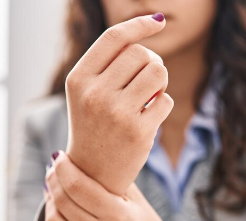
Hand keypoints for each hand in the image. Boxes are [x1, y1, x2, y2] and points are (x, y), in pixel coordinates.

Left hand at [44, 151, 194, 220]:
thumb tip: (84, 156)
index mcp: (117, 216)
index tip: (59, 156)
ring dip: (50, 201)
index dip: (63, 168)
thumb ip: (112, 179)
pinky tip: (58, 211)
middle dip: (53, 180)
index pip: (78, 187)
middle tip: (53, 169)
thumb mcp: (136, 200)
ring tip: (53, 189)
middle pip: (62, 201)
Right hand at [65, 14, 173, 195]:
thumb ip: (111, 60)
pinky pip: (166, 100)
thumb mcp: (88, 91)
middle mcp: (94, 94)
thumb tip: (152, 23)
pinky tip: (147, 120)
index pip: (114, 38)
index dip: (139, 24)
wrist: (91, 174)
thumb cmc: (94, 125)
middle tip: (144, 82)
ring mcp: (116, 113)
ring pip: (158, 72)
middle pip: (140, 53)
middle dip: (150, 63)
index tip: (157, 21)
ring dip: (160, 82)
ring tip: (148, 97)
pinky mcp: (138, 131)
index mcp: (78, 80)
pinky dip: (162, 107)